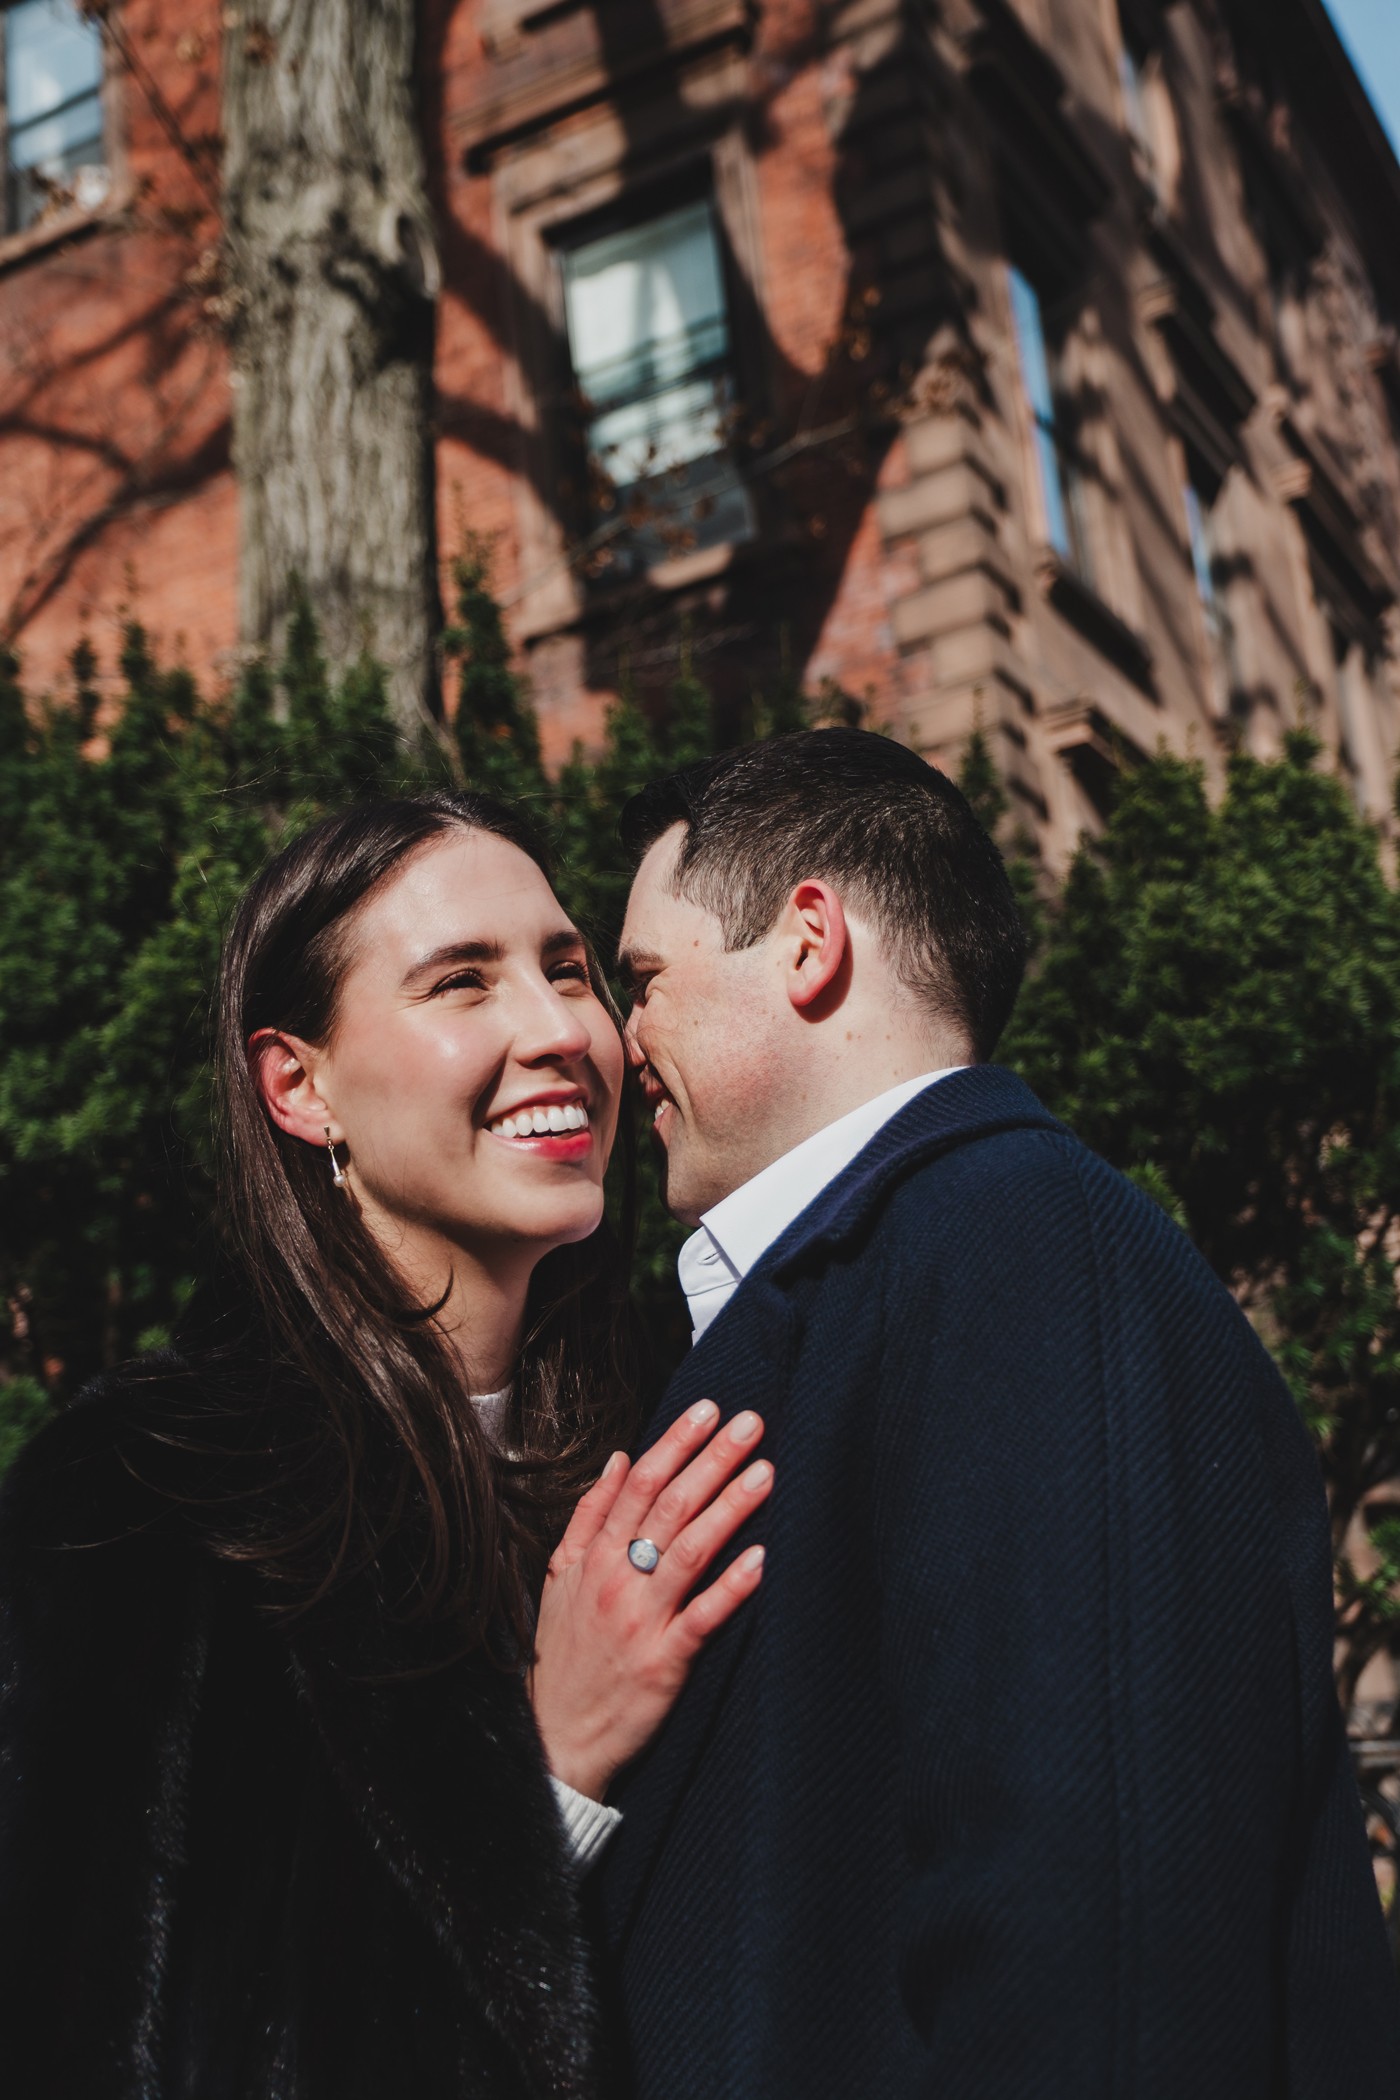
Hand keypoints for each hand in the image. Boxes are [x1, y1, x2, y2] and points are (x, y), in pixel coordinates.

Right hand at [529, 1400, 770, 1801]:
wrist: (555, 1737)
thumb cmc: (564, 1655)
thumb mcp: (560, 1578)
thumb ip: (588, 1516)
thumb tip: (620, 1459)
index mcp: (595, 1556)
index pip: (640, 1484)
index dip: (675, 1443)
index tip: (708, 1409)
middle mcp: (617, 1580)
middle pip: (670, 1506)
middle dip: (712, 1460)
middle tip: (750, 1423)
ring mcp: (641, 1620)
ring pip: (689, 1551)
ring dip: (729, 1508)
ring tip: (766, 1472)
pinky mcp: (664, 1662)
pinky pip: (703, 1618)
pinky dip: (732, 1588)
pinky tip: (763, 1560)